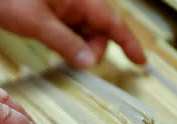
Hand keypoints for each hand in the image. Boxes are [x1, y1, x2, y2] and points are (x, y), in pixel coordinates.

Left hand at [0, 0, 145, 67]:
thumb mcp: (37, 23)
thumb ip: (64, 42)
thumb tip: (87, 61)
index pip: (112, 22)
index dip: (128, 43)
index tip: (140, 61)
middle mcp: (73, 2)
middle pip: (98, 30)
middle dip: (95, 50)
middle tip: (81, 65)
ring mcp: (60, 9)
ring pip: (82, 32)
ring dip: (80, 49)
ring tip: (68, 60)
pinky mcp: (46, 15)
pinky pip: (66, 32)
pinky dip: (67, 45)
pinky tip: (61, 53)